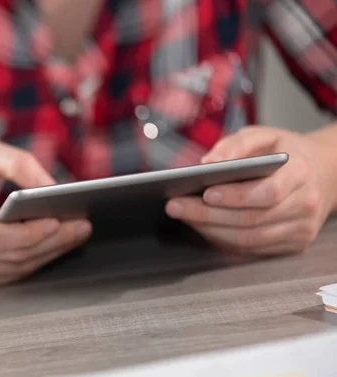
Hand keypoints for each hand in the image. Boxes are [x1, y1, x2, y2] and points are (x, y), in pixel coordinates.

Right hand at [0, 140, 91, 289]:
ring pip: (17, 267)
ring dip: (50, 252)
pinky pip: (12, 274)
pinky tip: (54, 244)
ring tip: (76, 233)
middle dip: (53, 241)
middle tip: (82, 226)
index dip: (27, 233)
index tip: (56, 221)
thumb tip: (53, 188)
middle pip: (12, 254)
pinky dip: (36, 259)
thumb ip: (19, 163)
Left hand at [164, 126, 333, 254]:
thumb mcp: (263, 135)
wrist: (324, 173)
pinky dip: (222, 239)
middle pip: (252, 220)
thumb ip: (236, 145)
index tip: (205, 193)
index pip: (268, 192)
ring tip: (183, 215)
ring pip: (249, 239)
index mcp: (301, 173)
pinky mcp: (293, 245)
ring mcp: (301, 229)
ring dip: (210, 229)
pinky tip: (201, 226)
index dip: (235, 196)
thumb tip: (206, 165)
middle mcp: (305, 205)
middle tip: (175, 206)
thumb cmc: (286, 152)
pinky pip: (251, 249)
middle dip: (208, 215)